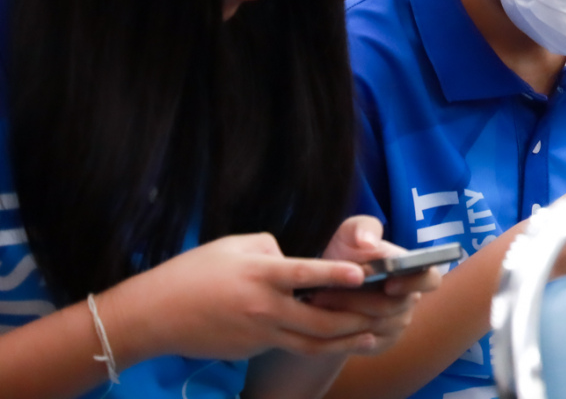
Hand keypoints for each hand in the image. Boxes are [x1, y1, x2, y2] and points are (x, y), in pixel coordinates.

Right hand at [103, 234, 383, 363]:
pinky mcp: (250, 350)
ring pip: (308, 343)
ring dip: (342, 341)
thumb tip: (293, 260)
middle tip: (382, 314)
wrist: (153, 316)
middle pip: (318, 321)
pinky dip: (309, 342)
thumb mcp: (234, 245)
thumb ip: (271, 249)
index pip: (306, 273)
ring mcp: (258, 334)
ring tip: (369, 337)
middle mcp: (263, 307)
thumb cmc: (193, 272)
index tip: (363, 275)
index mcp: (260, 274)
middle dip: (354, 320)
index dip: (336, 274)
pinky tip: (329, 338)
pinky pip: (285, 344)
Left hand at [303, 216, 438, 355]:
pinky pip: (364, 344)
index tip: (389, 283)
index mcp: (413, 271)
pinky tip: (325, 320)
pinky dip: (343, 333)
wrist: (323, 289)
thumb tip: (368, 242)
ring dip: (344, 314)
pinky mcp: (380, 344)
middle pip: (393, 306)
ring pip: (375, 325)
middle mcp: (409, 300)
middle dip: (358, 299)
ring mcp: (396, 324)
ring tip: (317, 301)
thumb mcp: (349, 234)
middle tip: (325, 292)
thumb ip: (362, 228)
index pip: (431, 279)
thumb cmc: (344, 255)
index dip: (415, 283)